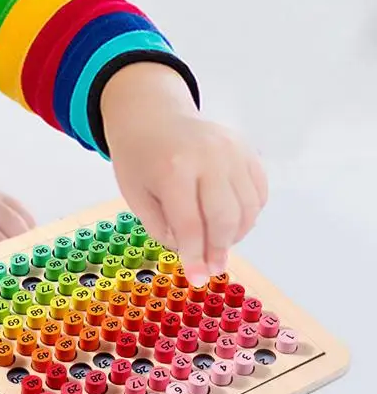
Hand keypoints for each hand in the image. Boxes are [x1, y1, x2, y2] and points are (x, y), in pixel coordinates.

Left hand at [101, 63, 267, 284]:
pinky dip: (249, 212)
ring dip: (236, 233)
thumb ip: (161, 227)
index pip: (190, 224)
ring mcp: (231, 150)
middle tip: (213, 267)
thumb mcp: (134, 194)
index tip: (199, 279)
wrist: (152, 113)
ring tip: (218, 242)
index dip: (195, 257)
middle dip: (219, 249)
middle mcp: (207, 156)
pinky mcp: (245, 148)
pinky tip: (230, 219)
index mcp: (172, 168)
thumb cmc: (139, 157)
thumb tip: (192, 253)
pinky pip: (258, 191)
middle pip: (224, 218)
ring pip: (248, 208)